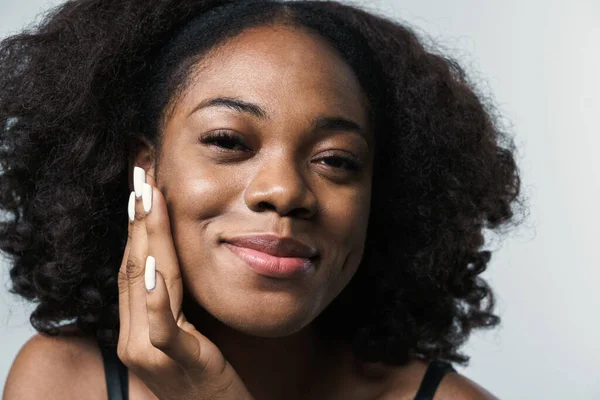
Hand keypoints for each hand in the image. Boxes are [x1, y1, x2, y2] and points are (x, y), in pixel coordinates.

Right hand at [117, 167, 253, 399]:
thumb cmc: (204, 376)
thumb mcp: (187, 333)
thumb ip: (175, 302)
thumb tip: (176, 260)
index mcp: (136, 325)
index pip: (133, 263)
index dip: (135, 222)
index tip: (142, 182)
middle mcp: (134, 337)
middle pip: (134, 265)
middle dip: (138, 216)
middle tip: (141, 173)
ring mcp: (150, 353)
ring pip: (144, 286)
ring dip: (146, 239)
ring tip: (148, 198)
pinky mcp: (178, 364)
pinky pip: (162, 329)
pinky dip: (156, 297)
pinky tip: (155, 267)